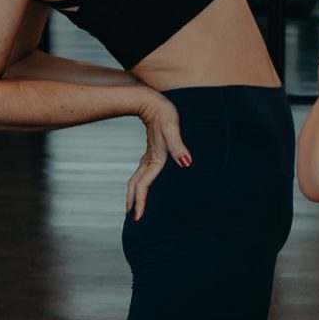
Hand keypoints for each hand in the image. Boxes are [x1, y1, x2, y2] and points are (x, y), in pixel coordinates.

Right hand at [126, 92, 192, 219]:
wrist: (151, 101)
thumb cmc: (164, 113)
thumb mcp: (172, 128)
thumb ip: (179, 146)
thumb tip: (186, 162)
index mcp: (154, 159)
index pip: (143, 185)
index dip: (139, 202)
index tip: (135, 217)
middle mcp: (148, 160)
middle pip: (136, 185)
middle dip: (133, 202)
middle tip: (132, 219)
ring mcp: (147, 156)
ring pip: (137, 180)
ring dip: (134, 194)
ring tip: (133, 207)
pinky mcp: (150, 152)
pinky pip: (142, 173)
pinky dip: (139, 184)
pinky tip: (143, 186)